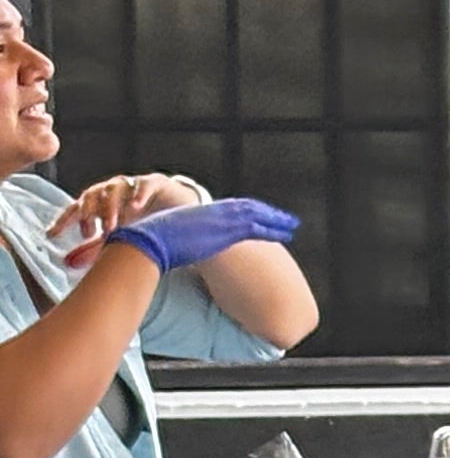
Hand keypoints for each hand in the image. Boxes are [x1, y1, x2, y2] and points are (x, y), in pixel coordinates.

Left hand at [50, 172, 206, 251]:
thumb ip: (94, 248)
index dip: (64, 221)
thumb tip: (68, 263)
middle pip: (92, 195)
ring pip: (114, 189)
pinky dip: (138, 195)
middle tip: (90, 232)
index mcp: (100, 202)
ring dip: (111, 207)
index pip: (76, 208)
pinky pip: (143, 185)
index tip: (53, 235)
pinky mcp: (153, 183)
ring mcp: (132, 185)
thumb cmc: (145, 221)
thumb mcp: (118, 237)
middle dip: (89, 213)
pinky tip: (135, 207)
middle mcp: (112, 190)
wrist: (178, 210)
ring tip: (113, 226)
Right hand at [105, 195, 300, 275]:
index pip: (232, 208)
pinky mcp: (226, 231)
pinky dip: (273, 229)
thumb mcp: (170, 239)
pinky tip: (286, 234)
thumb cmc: (153, 245)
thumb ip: (181, 240)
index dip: (250, 210)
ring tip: (292, 225)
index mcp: (203, 213)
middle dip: (268, 212)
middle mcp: (214, 213)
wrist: (150, 242)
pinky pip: (257, 228)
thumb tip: (179, 249)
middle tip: (285, 218)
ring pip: (257, 216)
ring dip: (277, 220)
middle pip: (249, 208)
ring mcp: (221, 220)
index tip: (262, 213)